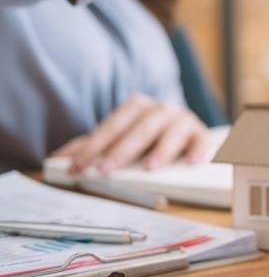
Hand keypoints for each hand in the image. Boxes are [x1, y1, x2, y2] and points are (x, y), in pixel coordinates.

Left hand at [52, 94, 208, 173]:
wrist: (183, 132)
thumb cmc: (145, 138)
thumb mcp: (116, 139)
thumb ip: (89, 147)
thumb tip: (57, 158)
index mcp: (138, 107)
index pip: (114, 124)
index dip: (96, 144)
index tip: (79, 165)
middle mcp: (162, 110)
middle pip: (142, 127)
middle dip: (123, 149)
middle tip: (107, 169)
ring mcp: (184, 121)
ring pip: (173, 132)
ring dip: (161, 149)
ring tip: (150, 168)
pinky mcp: (201, 135)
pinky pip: (202, 141)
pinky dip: (198, 150)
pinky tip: (191, 162)